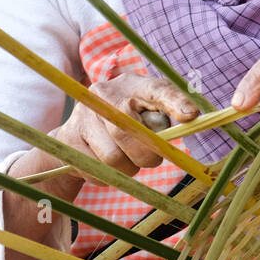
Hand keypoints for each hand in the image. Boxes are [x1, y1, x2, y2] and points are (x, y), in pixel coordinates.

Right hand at [55, 72, 198, 182]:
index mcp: (131, 85)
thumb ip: (162, 117)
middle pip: (131, 132)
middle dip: (147, 155)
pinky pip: (96, 169)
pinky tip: (104, 163)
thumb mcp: (145, 114)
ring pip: (113, 157)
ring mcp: (83, 115)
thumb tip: (188, 118)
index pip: (156, 89)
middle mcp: (104, 94)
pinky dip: (106, 175)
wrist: (77, 134)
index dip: (174, 101)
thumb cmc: (123, 123)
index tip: (190, 115)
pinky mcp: (69, 137)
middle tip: (150, 160)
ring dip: (127, 168)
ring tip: (125, 159)